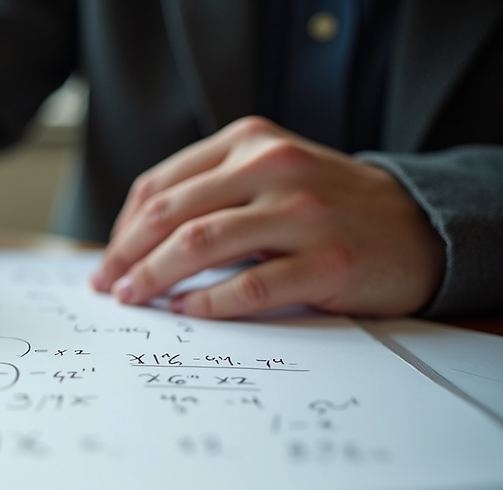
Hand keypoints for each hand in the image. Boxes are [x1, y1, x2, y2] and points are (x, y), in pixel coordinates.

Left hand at [92, 116, 445, 317]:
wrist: (418, 227)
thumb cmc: (327, 206)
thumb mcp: (270, 175)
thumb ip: (212, 192)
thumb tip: (134, 243)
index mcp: (249, 143)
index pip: (159, 186)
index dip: (122, 229)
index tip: (107, 262)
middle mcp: (272, 167)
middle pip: (169, 215)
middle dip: (125, 256)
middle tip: (107, 287)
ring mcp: (301, 213)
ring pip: (197, 245)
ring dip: (152, 278)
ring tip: (133, 299)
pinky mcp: (326, 262)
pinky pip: (246, 287)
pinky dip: (204, 303)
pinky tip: (185, 311)